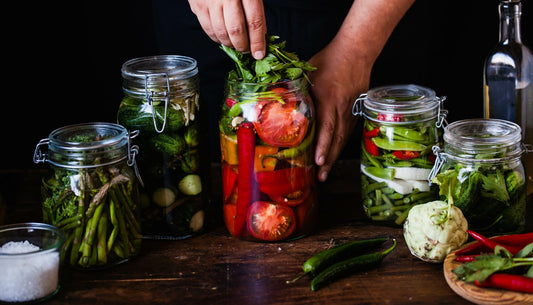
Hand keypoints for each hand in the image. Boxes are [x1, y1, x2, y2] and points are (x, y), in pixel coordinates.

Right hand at [188, 0, 266, 58]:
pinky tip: (223, 38)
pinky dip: (217, 38)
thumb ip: (256, 9)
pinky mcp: (197, 4)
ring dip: (230, 44)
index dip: (258, 42)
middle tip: (247, 50)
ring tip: (236, 45)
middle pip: (236, 31)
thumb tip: (261, 34)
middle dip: (243, 46)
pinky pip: (208, 29)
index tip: (259, 54)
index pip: (254, 22)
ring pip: (221, 33)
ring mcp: (210, 1)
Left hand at [308, 42, 370, 181]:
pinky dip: (339, 145)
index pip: (326, 127)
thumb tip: (280, 103)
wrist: (357, 51)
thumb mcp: (309, 73)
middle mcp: (341, 109)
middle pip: (336, 139)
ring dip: (334, 156)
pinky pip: (347, 131)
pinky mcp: (356, 111)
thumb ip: (297, 90)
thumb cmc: (330, 60)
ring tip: (325, 172)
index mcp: (328, 100)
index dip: (323, 146)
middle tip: (320, 177)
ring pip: (343, 138)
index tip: (318, 161)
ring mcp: (351, 111)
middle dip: (328, 160)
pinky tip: (333, 154)